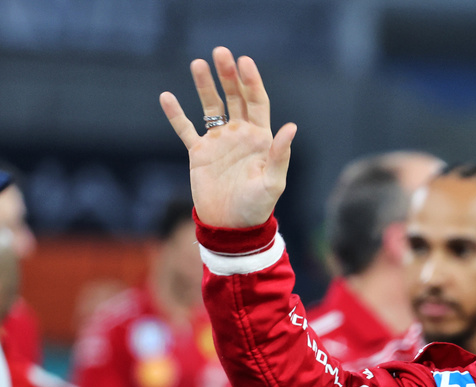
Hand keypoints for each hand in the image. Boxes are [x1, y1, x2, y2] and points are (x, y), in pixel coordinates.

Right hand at [159, 47, 295, 227]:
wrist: (231, 227)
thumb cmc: (257, 207)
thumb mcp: (272, 183)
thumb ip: (280, 154)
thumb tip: (291, 127)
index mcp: (261, 139)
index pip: (257, 102)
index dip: (251, 82)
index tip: (244, 62)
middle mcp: (240, 135)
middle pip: (234, 98)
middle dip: (228, 75)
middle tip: (221, 53)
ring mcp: (219, 142)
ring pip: (210, 107)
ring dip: (205, 86)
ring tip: (198, 63)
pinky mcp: (199, 153)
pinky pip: (185, 129)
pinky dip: (176, 114)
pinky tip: (166, 96)